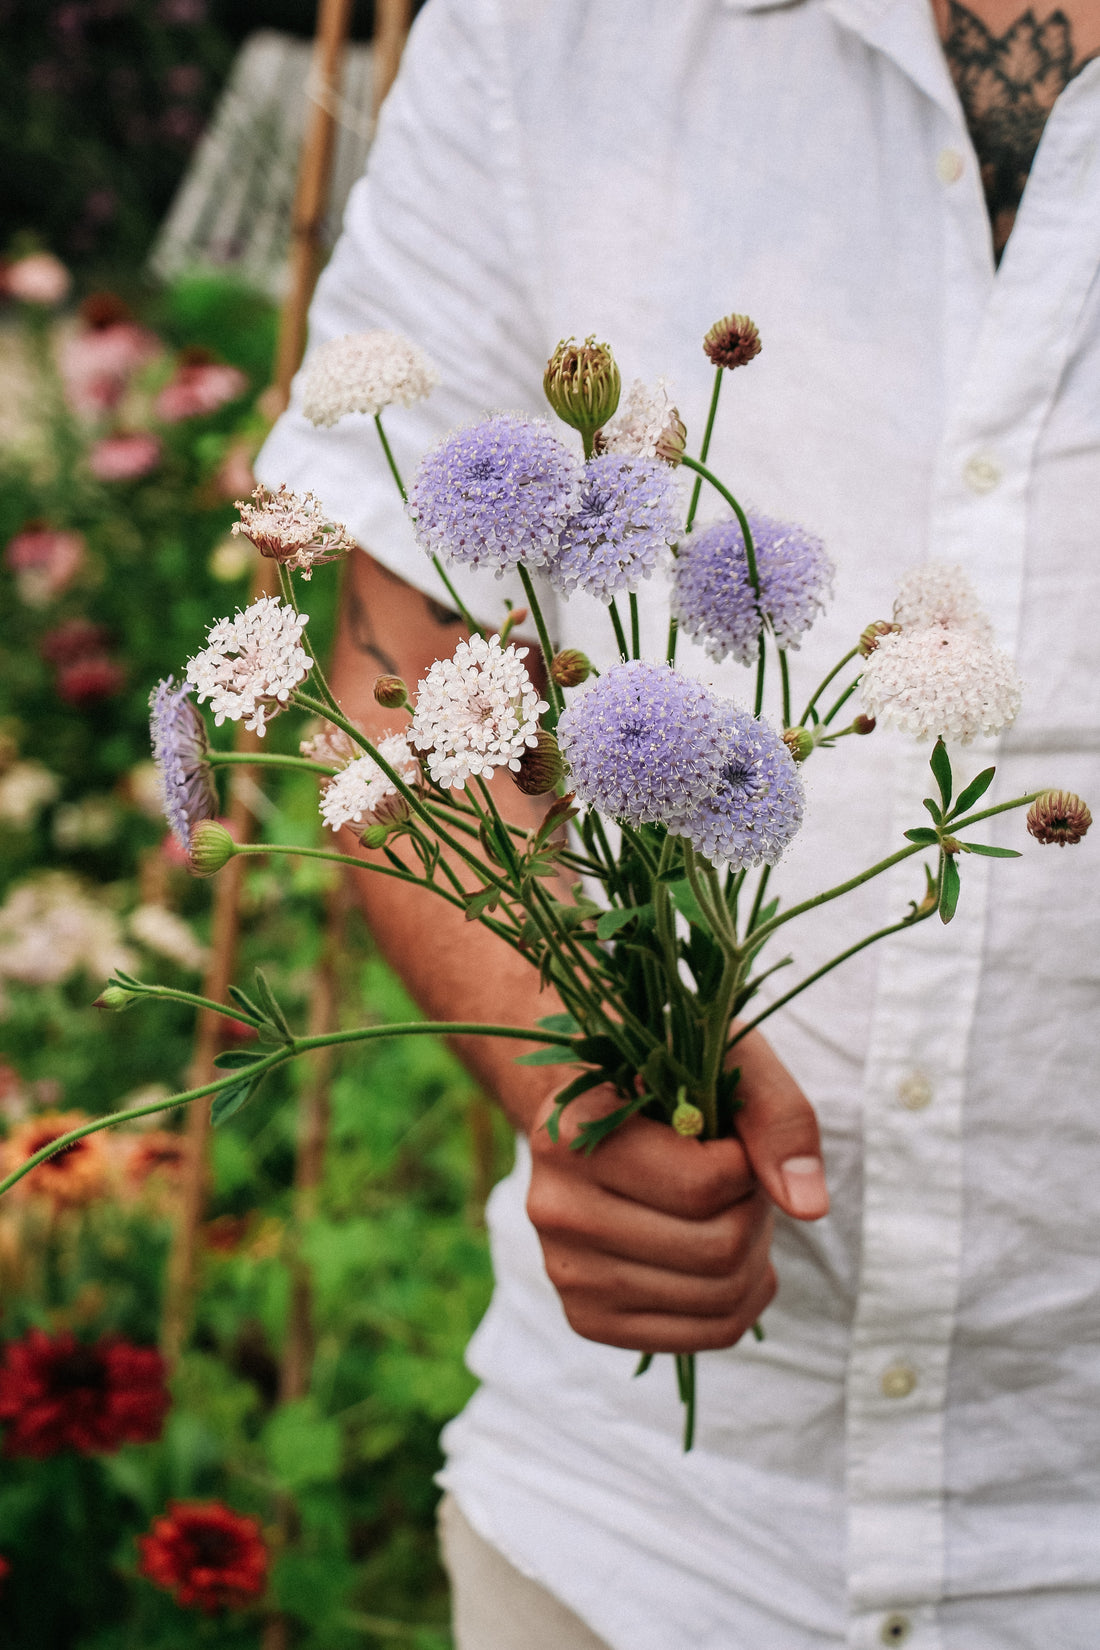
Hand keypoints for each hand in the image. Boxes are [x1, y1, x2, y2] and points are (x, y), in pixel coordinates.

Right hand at [525, 1029, 827, 1353]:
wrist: (597, 1112)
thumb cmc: (668, 1078)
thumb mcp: (727, 1061)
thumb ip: (776, 1116)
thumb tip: (807, 1206)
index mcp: (569, 1137)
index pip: (704, 1184)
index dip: (748, 1163)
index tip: (730, 1139)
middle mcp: (555, 1209)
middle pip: (717, 1248)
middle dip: (755, 1212)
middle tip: (741, 1180)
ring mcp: (567, 1272)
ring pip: (718, 1297)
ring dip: (754, 1254)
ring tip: (731, 1211)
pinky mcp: (589, 1319)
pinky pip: (707, 1335)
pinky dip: (744, 1299)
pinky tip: (730, 1258)